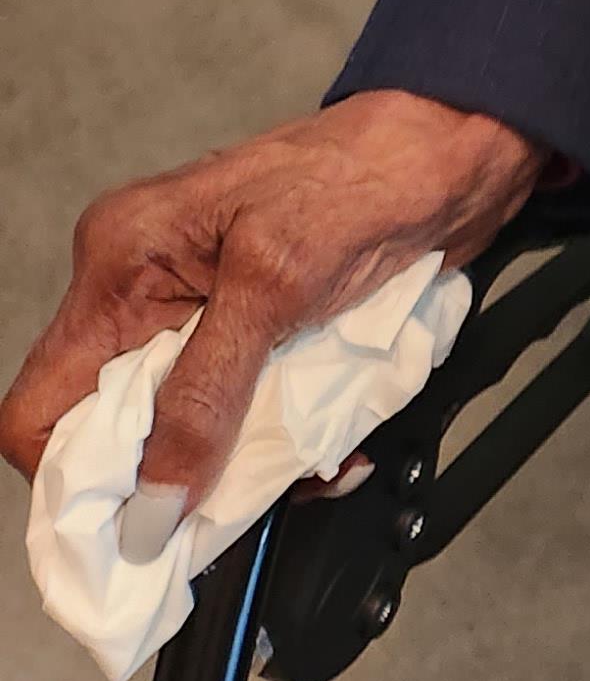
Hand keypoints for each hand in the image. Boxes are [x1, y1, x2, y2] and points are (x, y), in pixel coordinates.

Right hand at [1, 94, 549, 540]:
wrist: (455, 149)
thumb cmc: (367, 173)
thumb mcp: (275, 285)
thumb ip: (204, 396)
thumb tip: (151, 504)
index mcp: (122, 261)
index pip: (42, 407)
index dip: (77, 482)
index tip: (136, 530)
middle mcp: (147, 290)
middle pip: (115, 434)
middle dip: (173, 484)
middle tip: (234, 507)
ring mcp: (203, 315)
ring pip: (184, 437)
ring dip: (242, 471)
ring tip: (310, 467)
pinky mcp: (257, 333)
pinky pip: (242, 419)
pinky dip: (283, 445)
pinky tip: (330, 449)